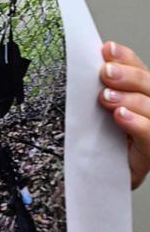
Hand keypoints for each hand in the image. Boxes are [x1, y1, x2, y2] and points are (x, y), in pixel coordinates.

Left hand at [98, 42, 149, 188]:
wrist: (93, 182)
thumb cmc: (95, 145)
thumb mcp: (91, 114)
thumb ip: (96, 91)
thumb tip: (87, 66)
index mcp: (138, 97)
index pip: (139, 70)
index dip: (125, 58)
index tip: (106, 49)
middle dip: (128, 75)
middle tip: (105, 73)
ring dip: (130, 99)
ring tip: (107, 98)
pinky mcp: (149, 156)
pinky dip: (138, 124)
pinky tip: (122, 117)